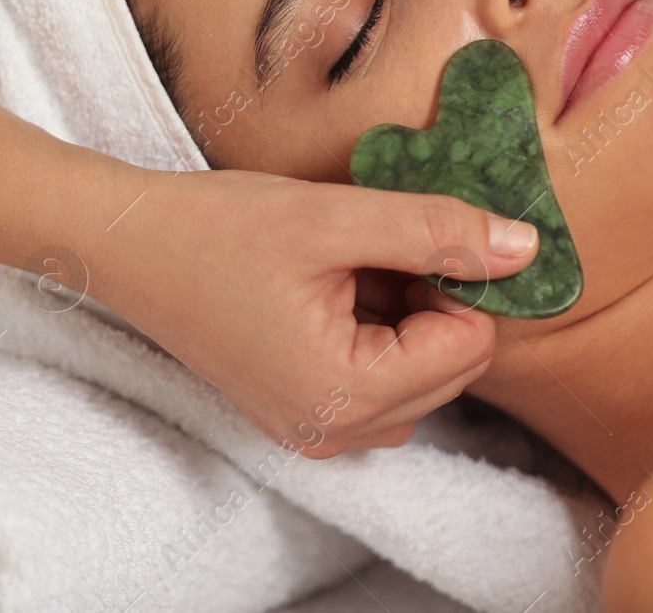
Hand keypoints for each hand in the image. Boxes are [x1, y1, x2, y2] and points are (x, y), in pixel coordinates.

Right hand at [90, 167, 538, 456]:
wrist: (125, 244)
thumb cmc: (215, 229)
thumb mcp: (334, 218)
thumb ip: (436, 233)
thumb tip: (527, 248)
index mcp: (344, 396)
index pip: (471, 346)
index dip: (458, 278)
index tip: (415, 230)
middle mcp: (335, 433)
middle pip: (452, 367)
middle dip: (431, 297)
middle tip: (371, 243)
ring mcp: (316, 429)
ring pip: (420, 370)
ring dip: (405, 311)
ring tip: (343, 263)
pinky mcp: (301, 411)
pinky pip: (379, 376)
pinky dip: (375, 326)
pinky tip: (329, 284)